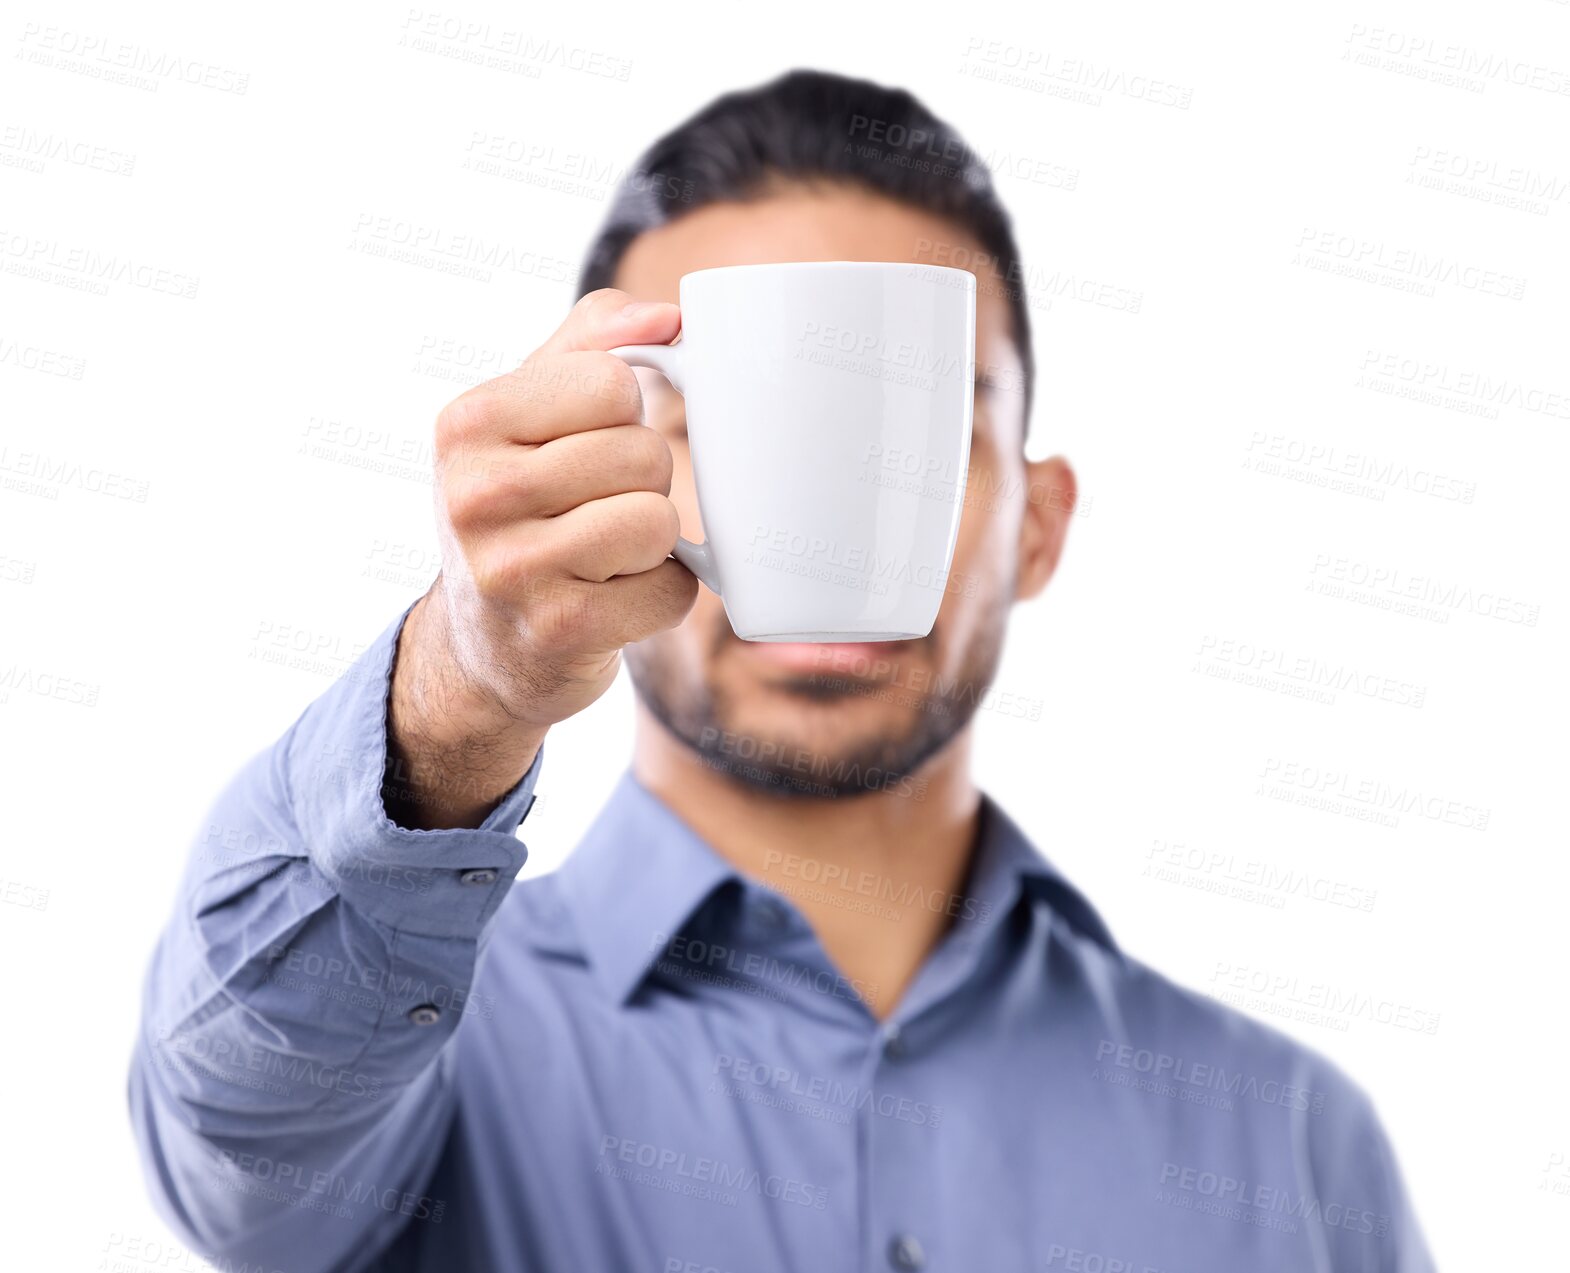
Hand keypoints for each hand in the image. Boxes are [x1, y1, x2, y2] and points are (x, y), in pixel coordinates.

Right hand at [385, 289, 697, 828]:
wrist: (486, 641)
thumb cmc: (523, 505)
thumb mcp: (529, 410)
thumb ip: (594, 340)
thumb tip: (670, 319)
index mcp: (467, 422)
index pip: (614, 382)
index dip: (624, 414)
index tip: (584, 444)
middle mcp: (475, 495)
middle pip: (643, 453)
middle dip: (642, 482)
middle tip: (595, 508)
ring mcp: (513, 570)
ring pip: (659, 521)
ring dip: (654, 541)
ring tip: (606, 553)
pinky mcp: (559, 632)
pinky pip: (671, 591)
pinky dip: (661, 595)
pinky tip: (613, 598)